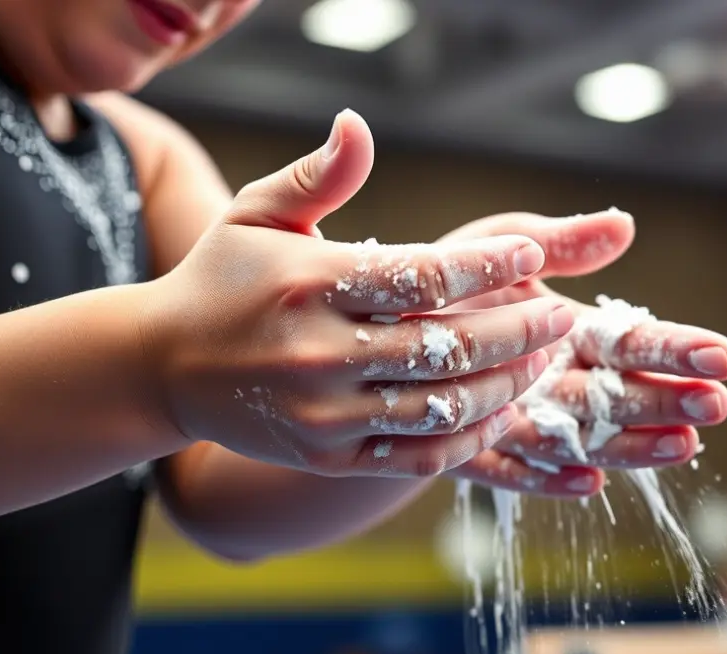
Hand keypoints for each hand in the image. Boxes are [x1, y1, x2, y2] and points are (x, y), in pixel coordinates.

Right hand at [233, 110, 726, 494]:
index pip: (420, 275)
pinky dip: (468, 437)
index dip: (488, 268)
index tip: (533, 256)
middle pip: (446, 348)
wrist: (164, 367)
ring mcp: (323, 413)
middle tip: (562, 317)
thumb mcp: (257, 214)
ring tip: (542, 363)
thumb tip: (358, 123)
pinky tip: (498, 411)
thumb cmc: (223, 279)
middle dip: (520, 332)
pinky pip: (417, 456)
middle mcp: (317, 352)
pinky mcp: (327, 456)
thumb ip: (317, 176)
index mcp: (308, 284)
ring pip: (441, 408)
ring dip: (506, 386)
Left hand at [437, 212, 726, 496]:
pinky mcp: (472, 449)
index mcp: (565, 329)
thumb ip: (560, 241)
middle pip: (616, 393)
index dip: (676, 348)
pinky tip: (588, 484)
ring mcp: (516, 417)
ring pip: (579, 436)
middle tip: (717, 404)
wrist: (374, 324)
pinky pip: (513, 467)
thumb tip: (624, 226)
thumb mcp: (503, 245)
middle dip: (668, 399)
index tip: (724, 356)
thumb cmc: (450, 276)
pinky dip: (546, 476)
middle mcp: (549, 379)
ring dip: (630, 444)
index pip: (628, 341)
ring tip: (682, 447)